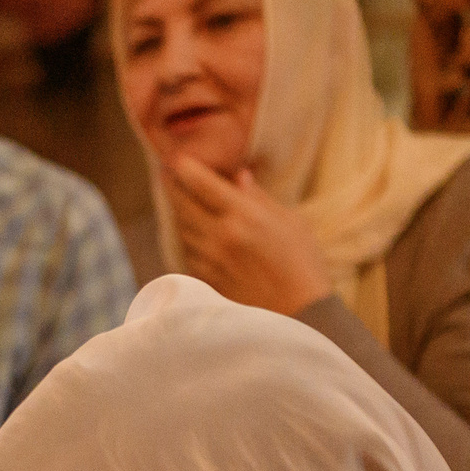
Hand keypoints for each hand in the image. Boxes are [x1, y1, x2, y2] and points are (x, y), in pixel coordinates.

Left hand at [165, 153, 334, 316]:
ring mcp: (209, 260)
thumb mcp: (290, 222)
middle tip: (166, 173)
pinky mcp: (205, 279)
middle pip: (182, 205)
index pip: (201, 184)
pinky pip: (189, 252)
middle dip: (172, 186)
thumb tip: (239, 177)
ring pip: (183, 229)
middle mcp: (219, 237)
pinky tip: (195, 231)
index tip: (176, 157)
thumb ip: (259, 198)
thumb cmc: (302, 263)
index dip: (184, 168)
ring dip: (180, 212)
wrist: (298, 313)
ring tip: (181, 198)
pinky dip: (189, 238)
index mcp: (242, 216)